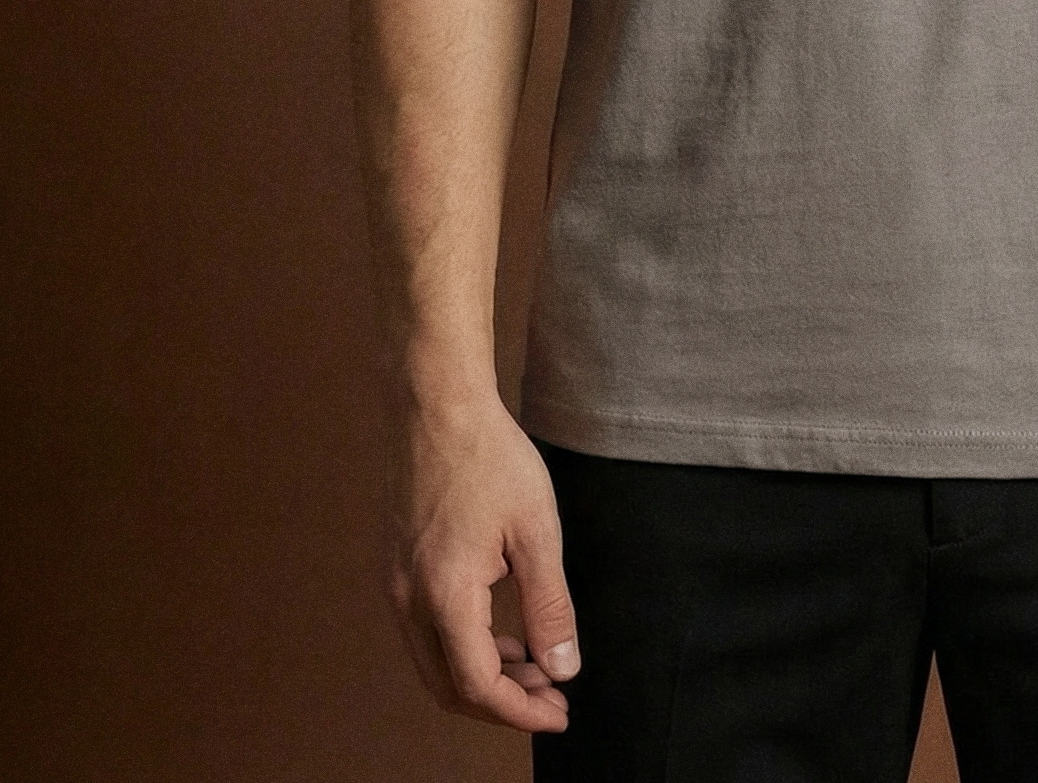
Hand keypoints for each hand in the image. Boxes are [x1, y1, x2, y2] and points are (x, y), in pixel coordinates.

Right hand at [385, 393, 579, 732]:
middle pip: (449, 687)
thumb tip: (563, 668)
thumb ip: (549, 606)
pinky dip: (461, 646)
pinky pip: (423, 631)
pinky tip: (498, 627)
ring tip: (532, 661)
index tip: (559, 714)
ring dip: (481, 675)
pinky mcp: (395, 565)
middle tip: (550, 694)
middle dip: (501, 701)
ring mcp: (395, 583)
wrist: (435, 403)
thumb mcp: (536, 530)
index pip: (479, 686)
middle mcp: (409, 599)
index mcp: (445, 596)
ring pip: (433, 662)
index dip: (521, 712)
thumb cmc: (489, 457)